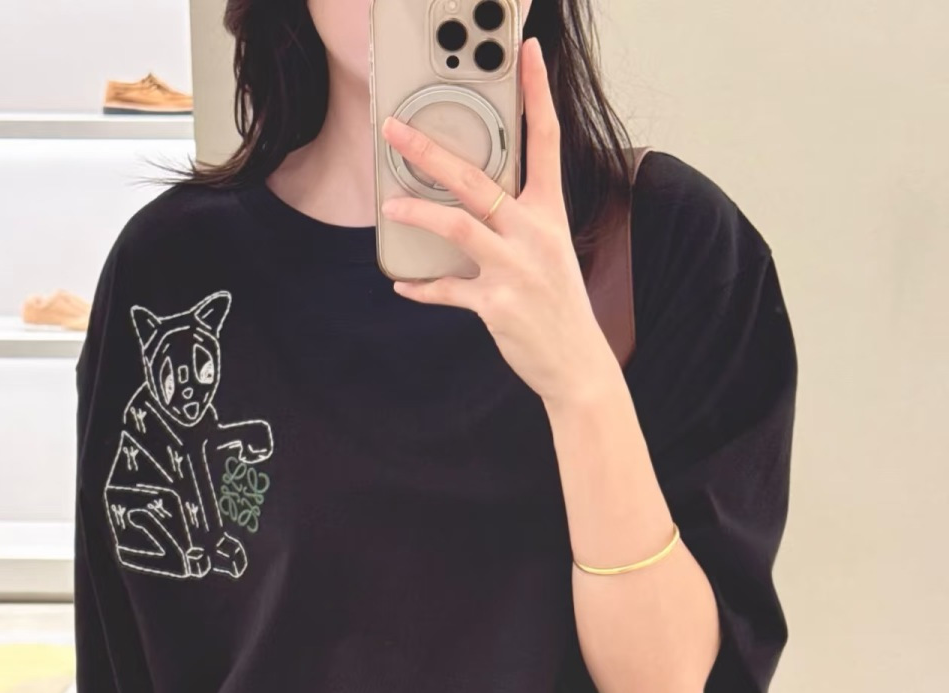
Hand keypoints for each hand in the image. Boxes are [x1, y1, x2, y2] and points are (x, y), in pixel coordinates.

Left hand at [379, 37, 615, 409]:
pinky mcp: (495, 304)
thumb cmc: (560, 305)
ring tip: (389, 204)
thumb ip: (518, 222)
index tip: (527, 53)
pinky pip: (447, 290)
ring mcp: (514, 268)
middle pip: (477, 179)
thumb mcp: (550, 252)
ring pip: (456, 225)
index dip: (538, 93)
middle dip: (430, 150)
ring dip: (417, 212)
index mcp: (550, 214)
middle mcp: (533, 234)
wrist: (577, 364)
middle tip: (395, 129)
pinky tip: (403, 285)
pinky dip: (422, 288)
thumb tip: (473, 202)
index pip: (547, 141)